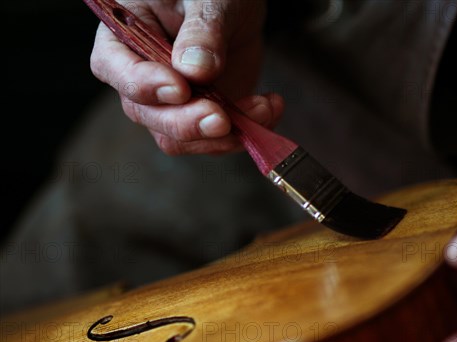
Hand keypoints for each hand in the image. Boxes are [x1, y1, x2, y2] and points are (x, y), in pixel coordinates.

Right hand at [90, 0, 283, 154]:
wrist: (238, 4)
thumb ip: (202, 31)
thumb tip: (195, 71)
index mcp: (125, 35)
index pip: (114, 67)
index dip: (143, 84)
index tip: (180, 89)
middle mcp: (142, 75)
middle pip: (147, 114)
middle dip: (187, 123)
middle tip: (222, 119)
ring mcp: (172, 102)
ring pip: (180, 138)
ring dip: (221, 135)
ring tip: (262, 107)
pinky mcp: (203, 114)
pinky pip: (215, 139)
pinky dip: (245, 132)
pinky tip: (269, 107)